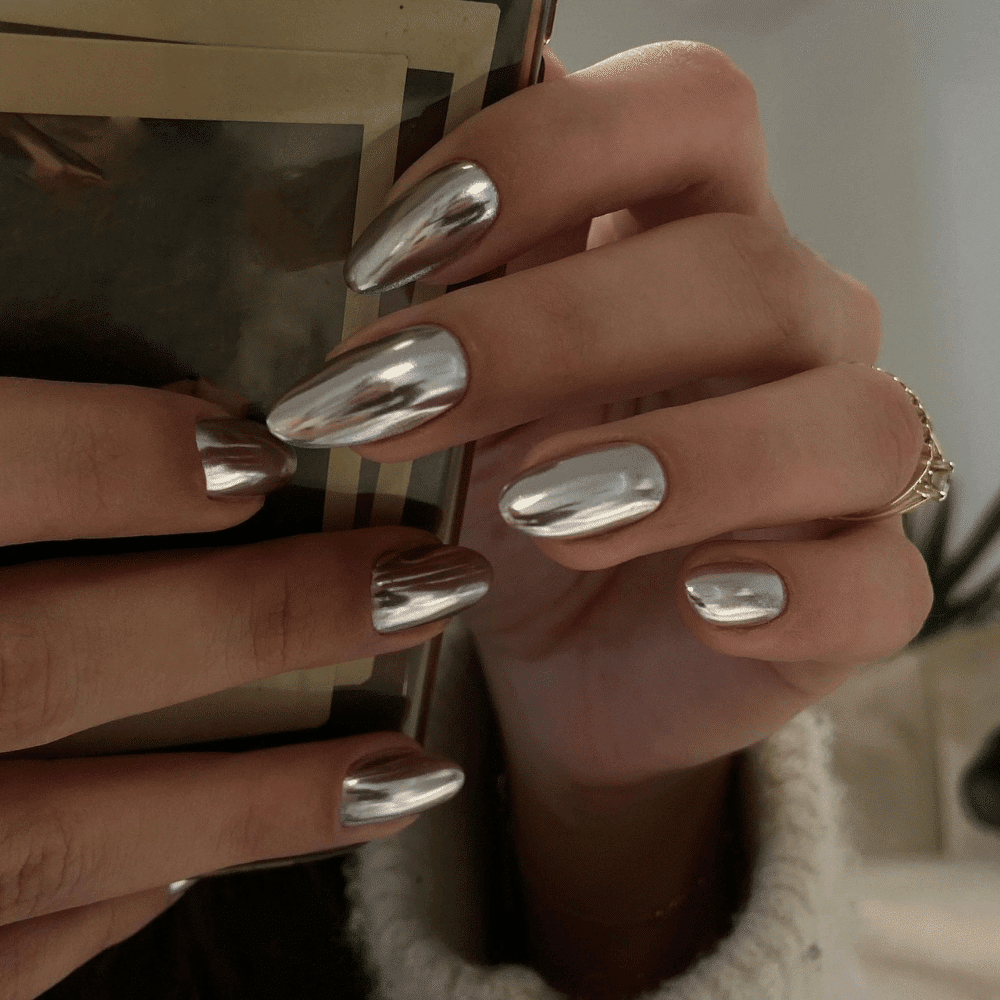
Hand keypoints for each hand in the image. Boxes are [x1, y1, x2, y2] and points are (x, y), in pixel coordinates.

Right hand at [0, 378, 478, 999]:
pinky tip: (188, 869)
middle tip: (427, 581)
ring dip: (252, 801)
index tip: (253, 448)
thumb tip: (158, 429)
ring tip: (407, 770)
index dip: (117, 458)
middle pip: (53, 658)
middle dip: (255, 620)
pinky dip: (114, 903)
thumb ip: (2, 457)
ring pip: (60, 834)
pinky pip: (4, 952)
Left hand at [272, 42, 932, 792]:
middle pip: (746, 270)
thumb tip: (392, 150)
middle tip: (403, 395)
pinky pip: (883, 584)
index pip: (689, 111)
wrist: (555, 662)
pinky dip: (796, 595)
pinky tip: (700, 603)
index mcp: (691, 240)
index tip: (391, 252)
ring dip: (689, 460)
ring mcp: (838, 469)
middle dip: (558, 331)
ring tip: (539, 512)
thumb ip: (451, 283)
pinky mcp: (858, 593)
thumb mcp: (454, 392)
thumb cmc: (503, 508)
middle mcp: (789, 333)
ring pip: (851, 420)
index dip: (549, 152)